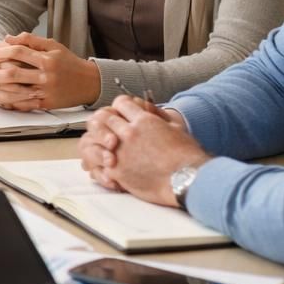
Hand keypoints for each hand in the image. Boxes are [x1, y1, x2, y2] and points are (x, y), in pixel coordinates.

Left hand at [0, 33, 100, 109]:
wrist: (90, 82)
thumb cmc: (69, 62)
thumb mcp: (53, 46)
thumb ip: (31, 40)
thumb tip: (7, 38)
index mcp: (47, 59)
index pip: (18, 52)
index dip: (0, 52)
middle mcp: (46, 76)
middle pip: (14, 74)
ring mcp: (46, 91)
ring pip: (17, 92)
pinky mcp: (47, 104)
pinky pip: (25, 104)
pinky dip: (10, 102)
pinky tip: (0, 99)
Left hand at [80, 96, 204, 204]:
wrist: (187, 180)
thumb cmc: (186, 156)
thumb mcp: (176, 127)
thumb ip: (158, 115)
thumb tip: (147, 107)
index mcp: (144, 120)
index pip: (120, 102)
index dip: (120, 106)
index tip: (122, 112)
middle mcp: (129, 133)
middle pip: (104, 117)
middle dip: (106, 120)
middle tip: (109, 126)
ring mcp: (120, 152)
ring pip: (96, 138)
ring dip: (100, 140)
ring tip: (107, 145)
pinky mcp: (117, 171)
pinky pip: (100, 161)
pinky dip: (103, 161)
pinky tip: (109, 164)